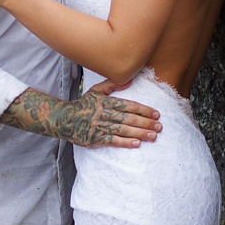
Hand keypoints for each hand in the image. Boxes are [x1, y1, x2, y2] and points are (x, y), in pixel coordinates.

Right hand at [0, 87, 160, 146]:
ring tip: (154, 135)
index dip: (144, 110)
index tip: (156, 113)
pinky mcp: (96, 139)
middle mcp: (105, 114)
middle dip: (146, 122)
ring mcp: (100, 127)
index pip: (129, 105)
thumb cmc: (82, 104)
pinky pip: (113, 141)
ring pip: (124, 130)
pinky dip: (125, 142)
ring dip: (141, 133)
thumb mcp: (95, 91)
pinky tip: (137, 144)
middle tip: (160, 126)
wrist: (63, 119)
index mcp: (106, 102)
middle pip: (129, 118)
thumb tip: (130, 80)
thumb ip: (112, 85)